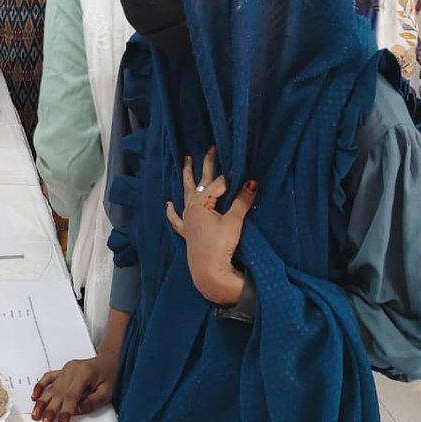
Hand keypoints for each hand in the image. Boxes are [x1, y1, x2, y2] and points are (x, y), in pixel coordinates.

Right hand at [31, 353, 119, 421]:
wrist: (109, 360)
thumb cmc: (110, 376)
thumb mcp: (107, 391)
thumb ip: (92, 402)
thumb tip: (76, 411)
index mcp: (84, 374)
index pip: (71, 397)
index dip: (64, 413)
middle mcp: (72, 370)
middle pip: (58, 393)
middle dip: (50, 411)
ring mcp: (66, 370)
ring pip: (51, 387)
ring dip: (42, 402)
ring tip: (36, 415)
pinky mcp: (63, 370)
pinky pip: (48, 377)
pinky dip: (40, 386)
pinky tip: (35, 396)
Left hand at [165, 148, 255, 304]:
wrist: (209, 272)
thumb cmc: (220, 246)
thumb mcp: (234, 222)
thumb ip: (242, 201)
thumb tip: (252, 182)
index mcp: (200, 204)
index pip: (217, 185)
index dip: (230, 178)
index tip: (241, 169)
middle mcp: (190, 209)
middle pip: (199, 183)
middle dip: (205, 166)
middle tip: (210, 149)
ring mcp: (188, 221)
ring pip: (186, 195)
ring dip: (187, 180)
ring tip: (185, 163)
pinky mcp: (188, 234)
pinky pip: (177, 220)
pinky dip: (172, 212)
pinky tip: (168, 205)